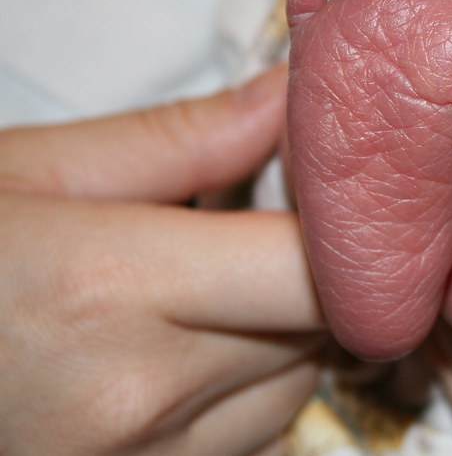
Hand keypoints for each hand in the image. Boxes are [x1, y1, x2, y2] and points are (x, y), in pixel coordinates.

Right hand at [0, 66, 327, 455]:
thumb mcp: (37, 172)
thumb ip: (187, 137)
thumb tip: (293, 95)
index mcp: (110, 288)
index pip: (313, 269)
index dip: (347, 229)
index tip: (330, 195)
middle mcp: (137, 394)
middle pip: (318, 329)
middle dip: (316, 272)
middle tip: (264, 227)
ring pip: (296, 385)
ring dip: (283, 333)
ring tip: (205, 291)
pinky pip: (254, 437)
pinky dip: (249, 390)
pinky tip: (183, 352)